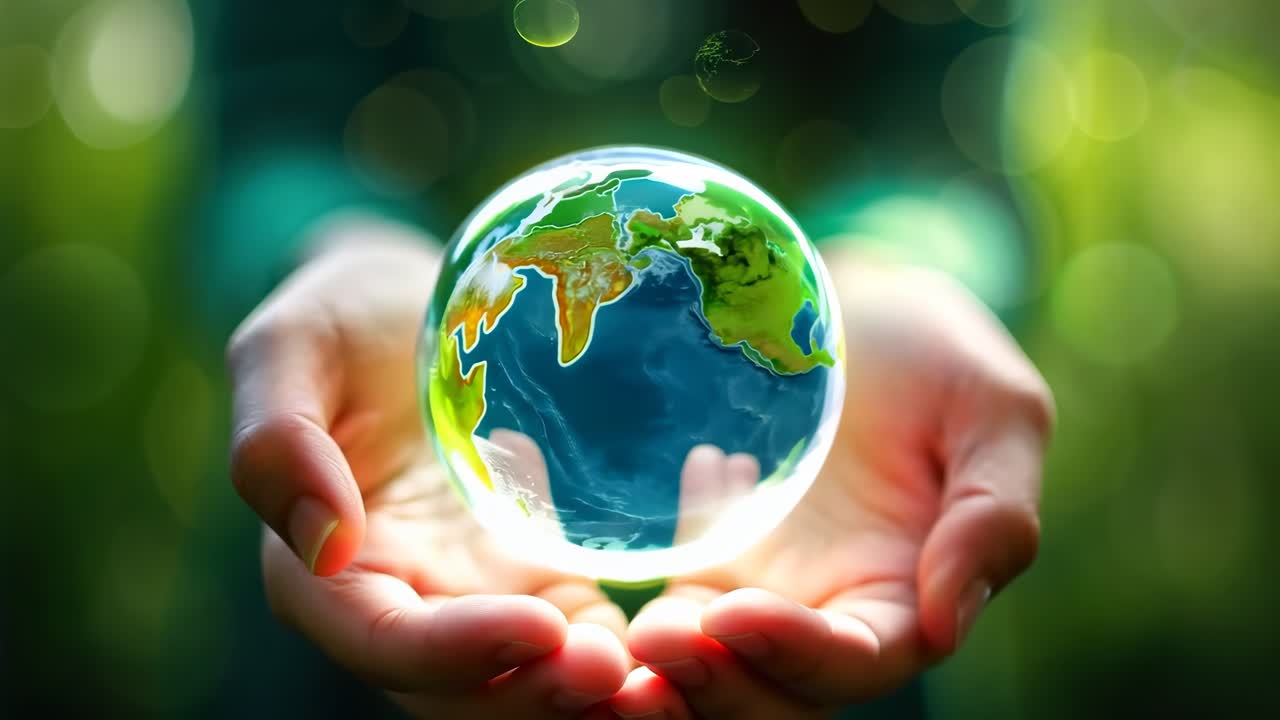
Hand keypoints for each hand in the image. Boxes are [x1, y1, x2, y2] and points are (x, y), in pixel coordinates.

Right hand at [226, 217, 629, 718]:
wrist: (418, 307)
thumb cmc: (343, 316)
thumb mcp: (290, 347)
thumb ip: (276, 439)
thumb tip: (325, 546)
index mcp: (327, 573)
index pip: (384, 642)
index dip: (454, 652)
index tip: (540, 625)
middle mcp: (405, 603)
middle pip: (464, 690)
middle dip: (538, 695)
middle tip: (620, 669)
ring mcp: (477, 598)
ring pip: (528, 682)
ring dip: (591, 693)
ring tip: (665, 667)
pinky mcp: (537, 578)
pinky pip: (580, 636)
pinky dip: (628, 650)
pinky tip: (690, 625)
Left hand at [611, 250, 1054, 718]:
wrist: (859, 308)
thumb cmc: (941, 353)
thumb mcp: (996, 412)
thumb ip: (993, 516)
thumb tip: (948, 624)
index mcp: (902, 599)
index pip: (855, 661)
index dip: (799, 654)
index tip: (738, 614)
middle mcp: (825, 612)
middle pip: (769, 690)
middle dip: (714, 682)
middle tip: (655, 639)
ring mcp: (757, 586)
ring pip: (707, 664)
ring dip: (664, 664)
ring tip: (620, 634)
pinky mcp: (704, 550)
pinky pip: (665, 593)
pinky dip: (633, 596)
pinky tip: (622, 529)